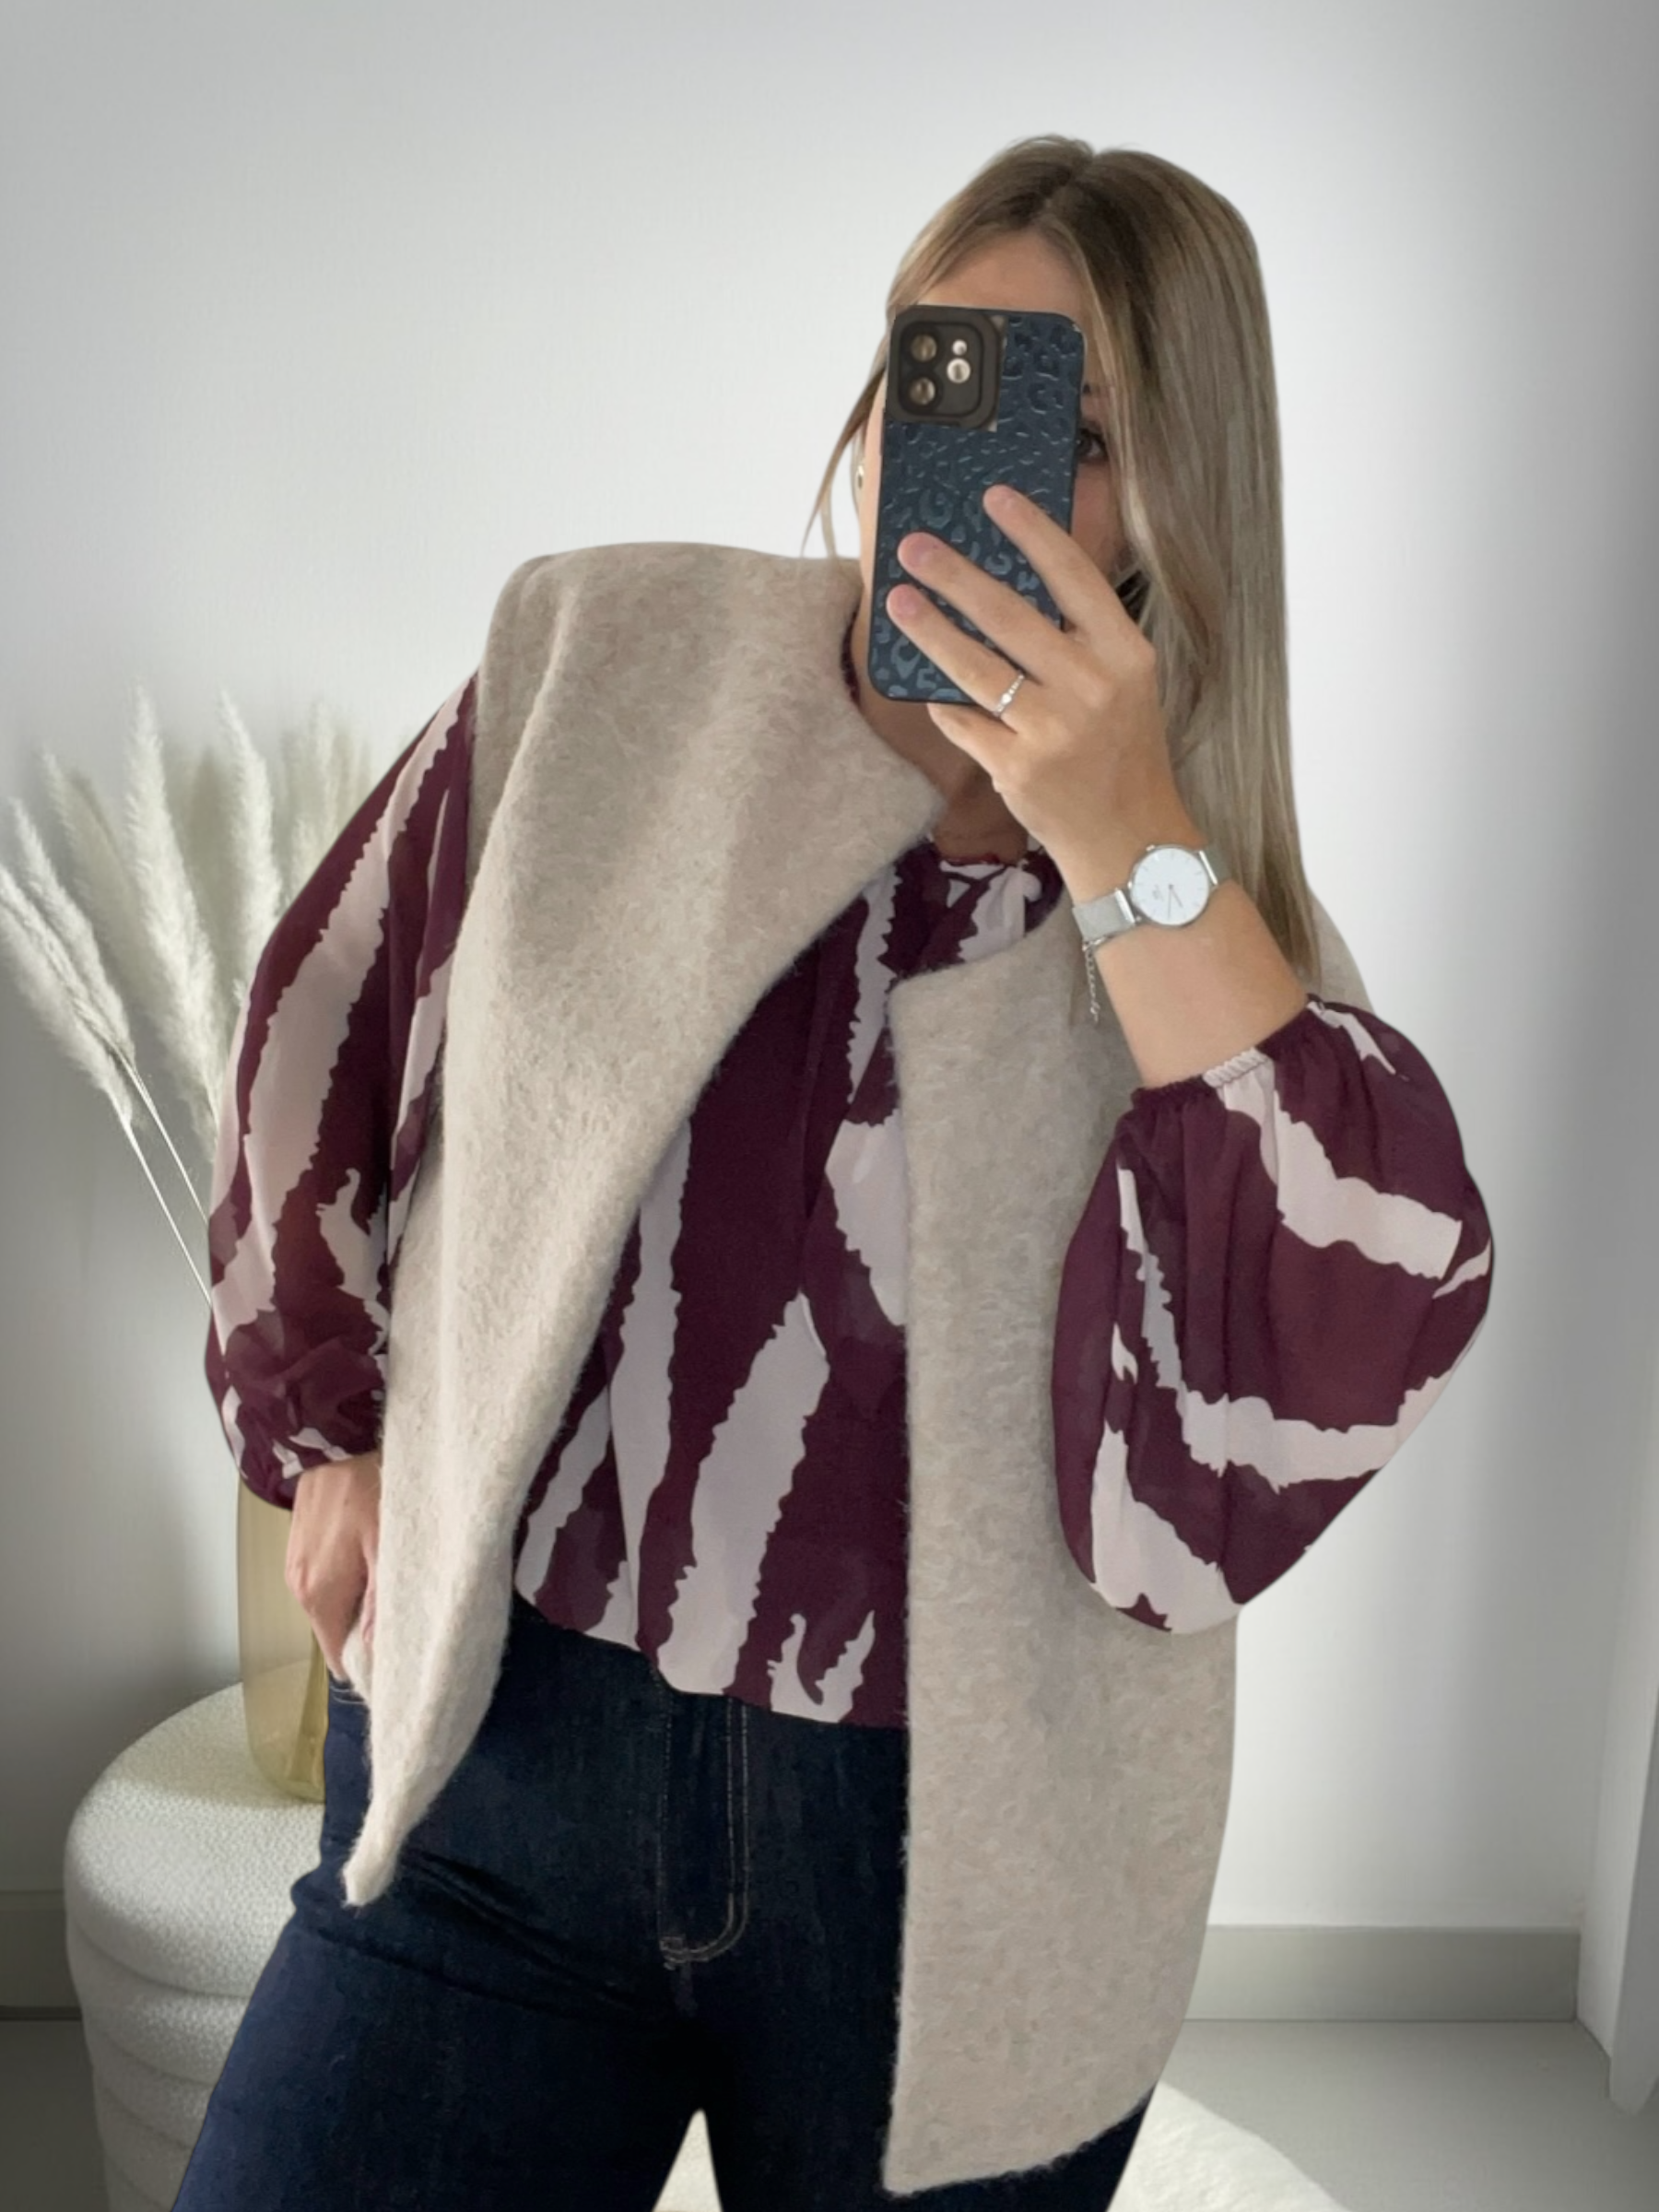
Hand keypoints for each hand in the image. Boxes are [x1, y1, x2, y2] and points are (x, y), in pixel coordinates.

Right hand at [287, 1451, 379, 1683]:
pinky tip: (369, 1556)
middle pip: (336, 1632)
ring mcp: (294, 1566)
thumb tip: (378, 1654)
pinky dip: (346, 1579)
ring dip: (358, 1601)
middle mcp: (298, 1588)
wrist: (334, 1437)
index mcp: (319, 1597)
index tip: (402, 1654)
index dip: (371, 1664)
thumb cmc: (369, 1487)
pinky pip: (323, 1580)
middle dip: (367, 1631)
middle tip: (406, 1608)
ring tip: (391, 1579)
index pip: (340, 1659)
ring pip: (331, 1605)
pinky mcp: (298, 1547)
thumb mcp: (387, 1547)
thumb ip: (382, 1603)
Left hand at [884, 483, 1188, 872]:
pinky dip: (946, 704)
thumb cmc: (1122, 751)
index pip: (1074, 577)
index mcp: (1124, 654)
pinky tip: (930, 689)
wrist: (1131, 839)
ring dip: (930, 630)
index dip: (1032, 532)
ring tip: (899, 603)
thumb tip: (1008, 583)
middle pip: (1009, 615)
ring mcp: (1052, 730)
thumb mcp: (1125, 684)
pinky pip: (965, 722)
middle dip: (955, 575)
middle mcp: (1091, 687)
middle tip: (914, 547)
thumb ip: (1081, 637)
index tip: (994, 497)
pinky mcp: (1017, 768)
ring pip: (975, 667)